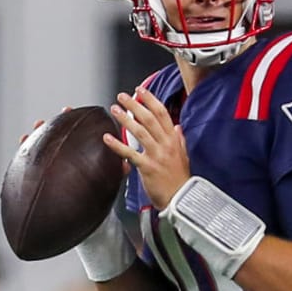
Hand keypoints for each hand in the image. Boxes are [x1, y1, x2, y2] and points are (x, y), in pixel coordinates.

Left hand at [103, 87, 189, 210]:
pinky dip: (117, 145)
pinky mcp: (147, 167)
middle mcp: (166, 145)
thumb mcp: (184, 156)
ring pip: (140, 131)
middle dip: (135, 104)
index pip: (162, 114)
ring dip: (125, 119)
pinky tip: (107, 137)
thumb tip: (178, 127)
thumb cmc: (180, 180)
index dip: (151, 100)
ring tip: (114, 109)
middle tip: (122, 96)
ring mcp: (157, 155)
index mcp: (174, 140)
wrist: (180, 199)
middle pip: (149, 118)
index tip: (141, 90)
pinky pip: (130, 153)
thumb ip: (179, 140)